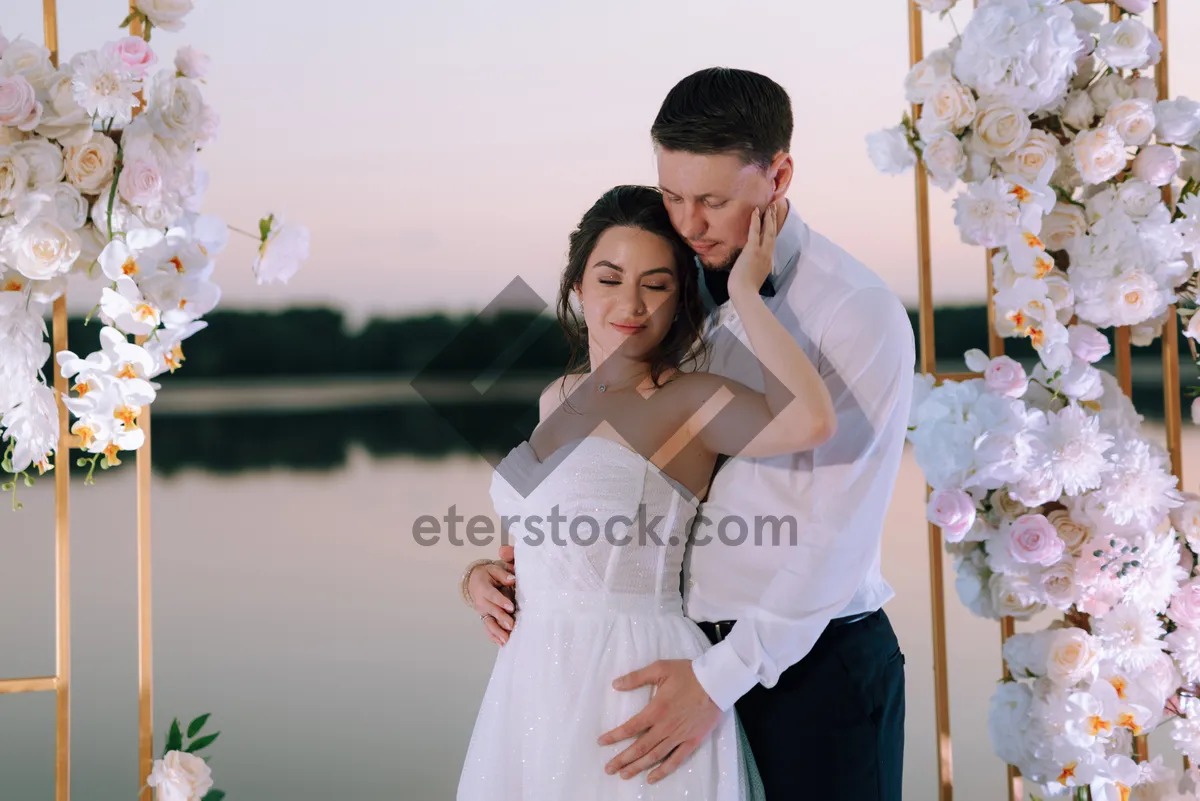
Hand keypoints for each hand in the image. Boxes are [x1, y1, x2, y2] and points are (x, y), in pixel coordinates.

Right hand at [469, 545, 516, 644]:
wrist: (474, 581)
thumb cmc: (487, 575)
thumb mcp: (494, 569)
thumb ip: (503, 574)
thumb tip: (512, 579)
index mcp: (483, 588)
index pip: (492, 596)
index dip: (501, 602)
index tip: (511, 607)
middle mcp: (481, 602)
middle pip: (492, 611)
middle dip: (501, 619)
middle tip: (511, 626)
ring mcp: (482, 612)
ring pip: (489, 623)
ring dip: (497, 632)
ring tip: (506, 640)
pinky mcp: (485, 618)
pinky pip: (488, 628)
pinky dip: (494, 636)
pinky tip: (502, 643)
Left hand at [597, 660, 721, 783]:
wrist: (717, 682)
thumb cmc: (688, 674)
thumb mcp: (660, 668)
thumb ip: (637, 677)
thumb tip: (616, 684)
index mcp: (656, 709)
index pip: (631, 727)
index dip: (614, 736)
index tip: (601, 742)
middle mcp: (665, 727)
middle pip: (640, 747)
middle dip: (622, 759)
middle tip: (608, 768)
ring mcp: (679, 736)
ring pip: (655, 756)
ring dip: (638, 767)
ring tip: (624, 774)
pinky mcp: (692, 741)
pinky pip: (676, 760)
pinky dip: (663, 771)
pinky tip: (652, 777)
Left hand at [727, 203, 777, 298]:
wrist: (744, 293)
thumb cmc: (745, 290)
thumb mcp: (753, 279)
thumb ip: (754, 271)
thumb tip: (751, 268)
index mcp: (768, 262)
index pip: (771, 243)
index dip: (772, 231)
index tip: (773, 223)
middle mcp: (768, 255)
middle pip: (773, 234)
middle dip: (773, 220)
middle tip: (774, 208)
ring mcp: (761, 252)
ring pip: (768, 230)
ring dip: (769, 217)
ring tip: (769, 206)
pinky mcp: (753, 250)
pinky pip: (755, 231)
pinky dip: (756, 220)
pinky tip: (756, 211)